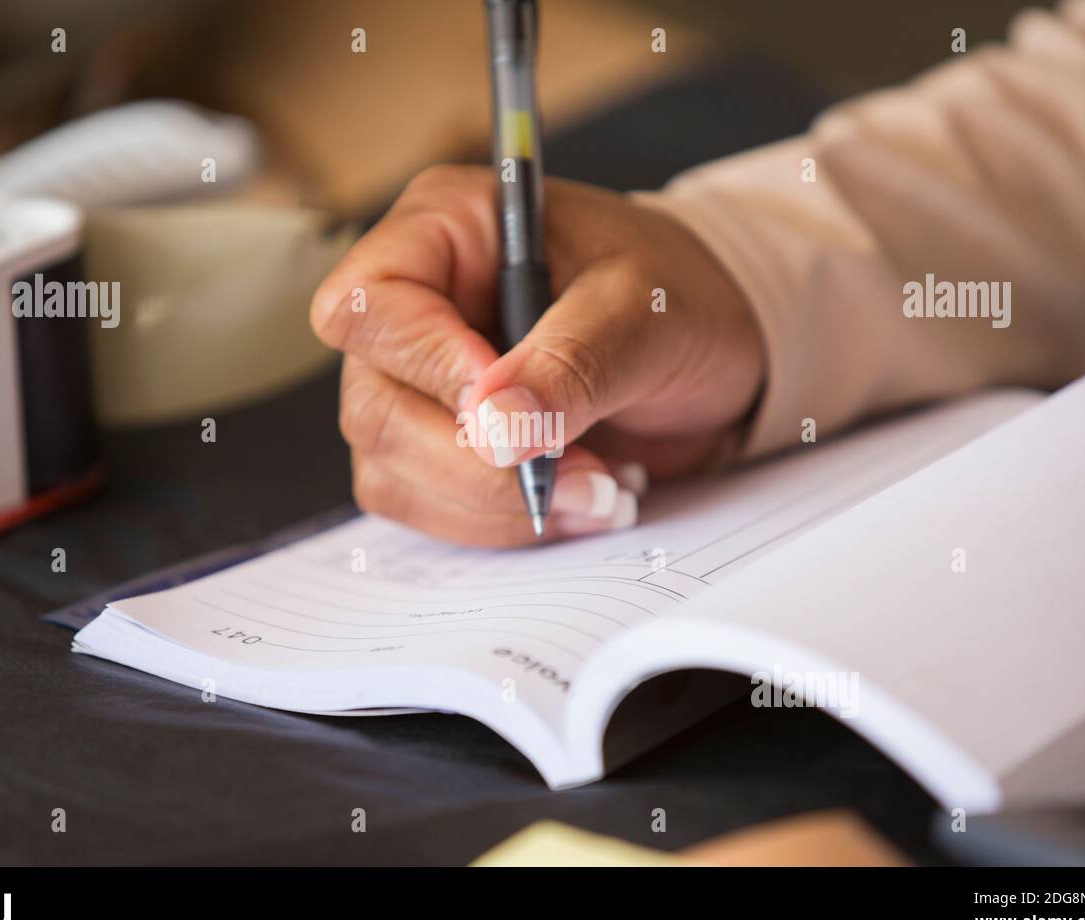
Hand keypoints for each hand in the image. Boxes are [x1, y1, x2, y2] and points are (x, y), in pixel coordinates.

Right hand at [310, 165, 762, 546]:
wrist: (717, 347)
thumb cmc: (678, 294)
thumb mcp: (643, 312)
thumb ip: (570, 365)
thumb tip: (491, 430)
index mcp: (445, 230)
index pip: (367, 304)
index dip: (425, 364)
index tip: (505, 404)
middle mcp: (413, 306)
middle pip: (375, 407)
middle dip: (477, 463)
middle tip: (582, 470)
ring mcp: (417, 382)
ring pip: (393, 470)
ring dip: (497, 505)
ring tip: (598, 485)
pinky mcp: (438, 444)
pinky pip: (428, 506)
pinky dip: (504, 524)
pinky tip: (576, 501)